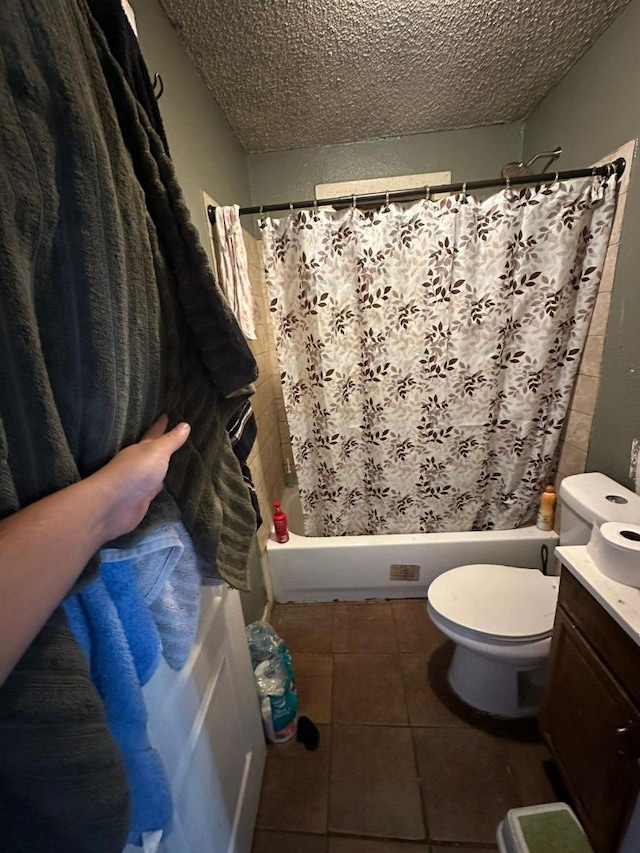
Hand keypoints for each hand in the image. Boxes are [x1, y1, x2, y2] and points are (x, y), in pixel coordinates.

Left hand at [90, 415, 190, 539]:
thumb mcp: (157, 452)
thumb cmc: (135, 472)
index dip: (160, 425)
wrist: (113, 506)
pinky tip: (165, 483)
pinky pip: (155, 487)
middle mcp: (139, 463)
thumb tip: (185, 424)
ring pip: (155, 469)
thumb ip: (171, 440)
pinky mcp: (142, 498)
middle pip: (153, 451)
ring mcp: (140, 481)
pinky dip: (160, 483)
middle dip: (162, 443)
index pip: (153, 433)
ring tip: (174, 458)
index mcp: (141, 449)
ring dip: (162, 464)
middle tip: (174, 435)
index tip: (165, 414)